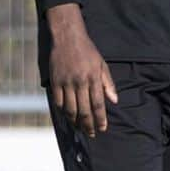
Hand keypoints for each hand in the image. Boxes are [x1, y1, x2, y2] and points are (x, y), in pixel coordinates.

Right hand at [46, 4, 117, 135]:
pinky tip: (68, 116)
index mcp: (93, 78)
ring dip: (75, 121)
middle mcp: (80, 82)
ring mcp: (66, 82)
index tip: (102, 129)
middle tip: (91, 134)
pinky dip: (63, 111)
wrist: (67, 37)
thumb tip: (114, 101)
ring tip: (80, 128)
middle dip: (88, 125)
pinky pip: (58, 102)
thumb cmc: (87, 51)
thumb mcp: (102, 64)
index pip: (98, 104)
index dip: (100, 119)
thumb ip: (108, 83)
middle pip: (84, 110)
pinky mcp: (55, 81)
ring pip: (70, 109)